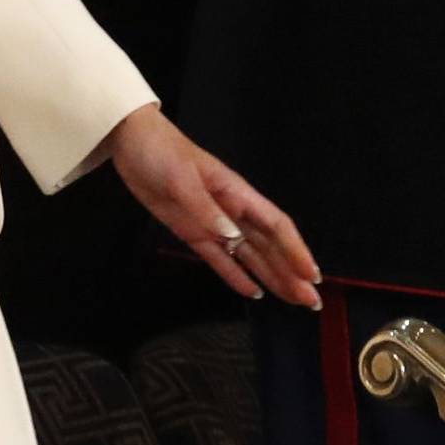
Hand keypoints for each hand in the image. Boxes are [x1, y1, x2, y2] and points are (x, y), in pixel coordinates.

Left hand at [104, 106, 322, 306]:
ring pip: (250, 256)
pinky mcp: (193, 232)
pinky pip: (220, 259)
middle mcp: (233, 212)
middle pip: (270, 247)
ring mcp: (214, 224)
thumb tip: (233, 236)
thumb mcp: (182, 179)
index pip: (275, 227)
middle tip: (311, 301)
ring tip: (292, 301)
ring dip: (273, 278)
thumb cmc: (162, 153)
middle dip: (291, 273)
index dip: (295, 250)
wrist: (132, 143)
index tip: (310, 274)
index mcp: (237, 194)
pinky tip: (254, 292)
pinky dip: (237, 276)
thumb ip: (206, 209)